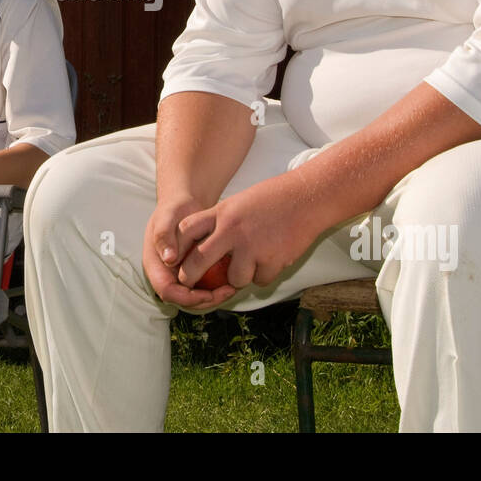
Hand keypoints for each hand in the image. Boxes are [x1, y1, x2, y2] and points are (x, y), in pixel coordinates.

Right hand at [143, 195, 237, 309]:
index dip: (187, 297)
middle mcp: (166, 274)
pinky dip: (216, 288)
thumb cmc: (174, 208)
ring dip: (213, 297)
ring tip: (233, 288)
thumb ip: (164, 235)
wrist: (183, 204)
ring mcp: (179, 274)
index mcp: (155, 265)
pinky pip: (203, 287)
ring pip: (194, 297)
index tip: (208, 293)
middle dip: (205, 300)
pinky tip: (232, 281)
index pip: (167, 291)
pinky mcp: (192, 272)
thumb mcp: (167, 216)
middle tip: (229, 292)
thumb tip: (169, 259)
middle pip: (183, 300)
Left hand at [174, 182, 319, 290]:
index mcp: (222, 213)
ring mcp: (252, 246)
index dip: (175, 248)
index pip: (186, 231)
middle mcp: (232, 230)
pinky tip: (273, 257)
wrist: (308, 197)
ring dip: (241, 276)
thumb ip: (221, 222)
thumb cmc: (273, 199)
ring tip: (253, 261)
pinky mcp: (272, 260)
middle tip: (189, 284)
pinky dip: (265, 275)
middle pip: (197, 261)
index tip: (172, 260)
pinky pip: (260, 280)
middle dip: (189, 277)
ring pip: (234, 278)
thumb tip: (204, 246)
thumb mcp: (239, 203)